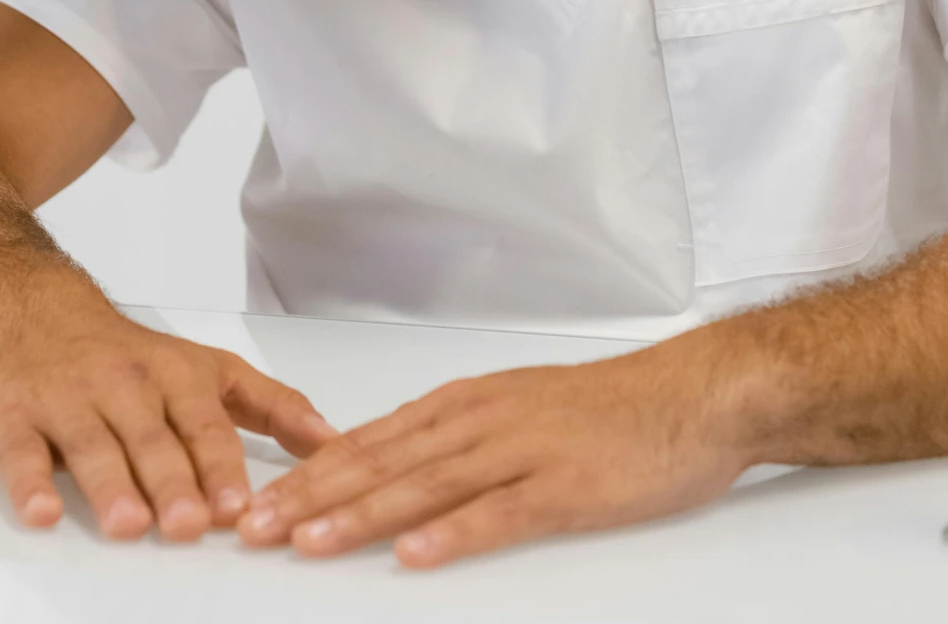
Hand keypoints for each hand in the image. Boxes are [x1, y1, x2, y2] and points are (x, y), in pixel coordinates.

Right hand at [0, 267, 336, 538]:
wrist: (34, 308)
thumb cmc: (129, 355)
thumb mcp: (209, 369)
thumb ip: (272, 407)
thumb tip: (335, 443)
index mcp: (175, 377)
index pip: (206, 426)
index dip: (223, 468)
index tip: (242, 507)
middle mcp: (125, 387)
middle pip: (152, 440)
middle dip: (173, 482)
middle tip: (191, 524)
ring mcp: (68, 401)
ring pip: (93, 446)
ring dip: (112, 486)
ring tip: (130, 524)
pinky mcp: (15, 419)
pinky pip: (22, 453)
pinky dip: (30, 483)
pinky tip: (42, 511)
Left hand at [238, 335, 750, 567]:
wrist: (691, 393)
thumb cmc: (609, 409)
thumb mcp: (516, 407)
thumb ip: (454, 434)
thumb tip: (387, 461)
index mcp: (466, 403)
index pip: (370, 440)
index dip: (309, 474)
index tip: (259, 502)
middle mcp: (482, 420)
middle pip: (381, 462)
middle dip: (312, 498)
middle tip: (257, 530)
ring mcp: (522, 450)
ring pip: (425, 485)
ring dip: (360, 516)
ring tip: (309, 545)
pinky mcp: (564, 486)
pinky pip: (499, 513)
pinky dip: (452, 534)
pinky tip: (413, 555)